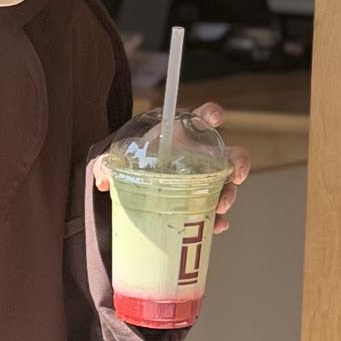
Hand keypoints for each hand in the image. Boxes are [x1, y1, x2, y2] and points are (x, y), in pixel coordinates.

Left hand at [92, 100, 250, 234]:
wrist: (134, 183)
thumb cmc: (133, 162)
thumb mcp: (119, 160)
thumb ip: (107, 164)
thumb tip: (102, 180)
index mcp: (183, 135)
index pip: (203, 117)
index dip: (211, 113)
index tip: (215, 118)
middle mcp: (201, 155)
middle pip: (231, 155)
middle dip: (238, 165)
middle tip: (234, 179)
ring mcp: (205, 179)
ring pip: (228, 184)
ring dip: (229, 195)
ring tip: (219, 209)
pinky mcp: (201, 200)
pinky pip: (216, 209)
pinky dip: (218, 219)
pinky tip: (216, 227)